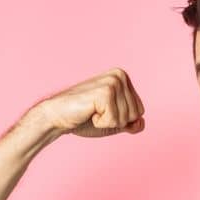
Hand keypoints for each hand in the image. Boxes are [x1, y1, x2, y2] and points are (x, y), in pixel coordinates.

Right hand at [22, 67, 146, 137]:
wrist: (58, 117)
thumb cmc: (83, 118)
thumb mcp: (112, 122)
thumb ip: (130, 123)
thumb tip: (141, 123)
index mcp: (123, 78)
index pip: (140, 110)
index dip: (122, 120)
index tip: (103, 112)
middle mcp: (120, 75)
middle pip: (136, 114)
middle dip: (116, 121)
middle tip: (96, 112)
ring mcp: (113, 82)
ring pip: (126, 118)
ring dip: (107, 122)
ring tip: (92, 111)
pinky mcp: (105, 92)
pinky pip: (114, 120)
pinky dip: (100, 123)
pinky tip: (89, 112)